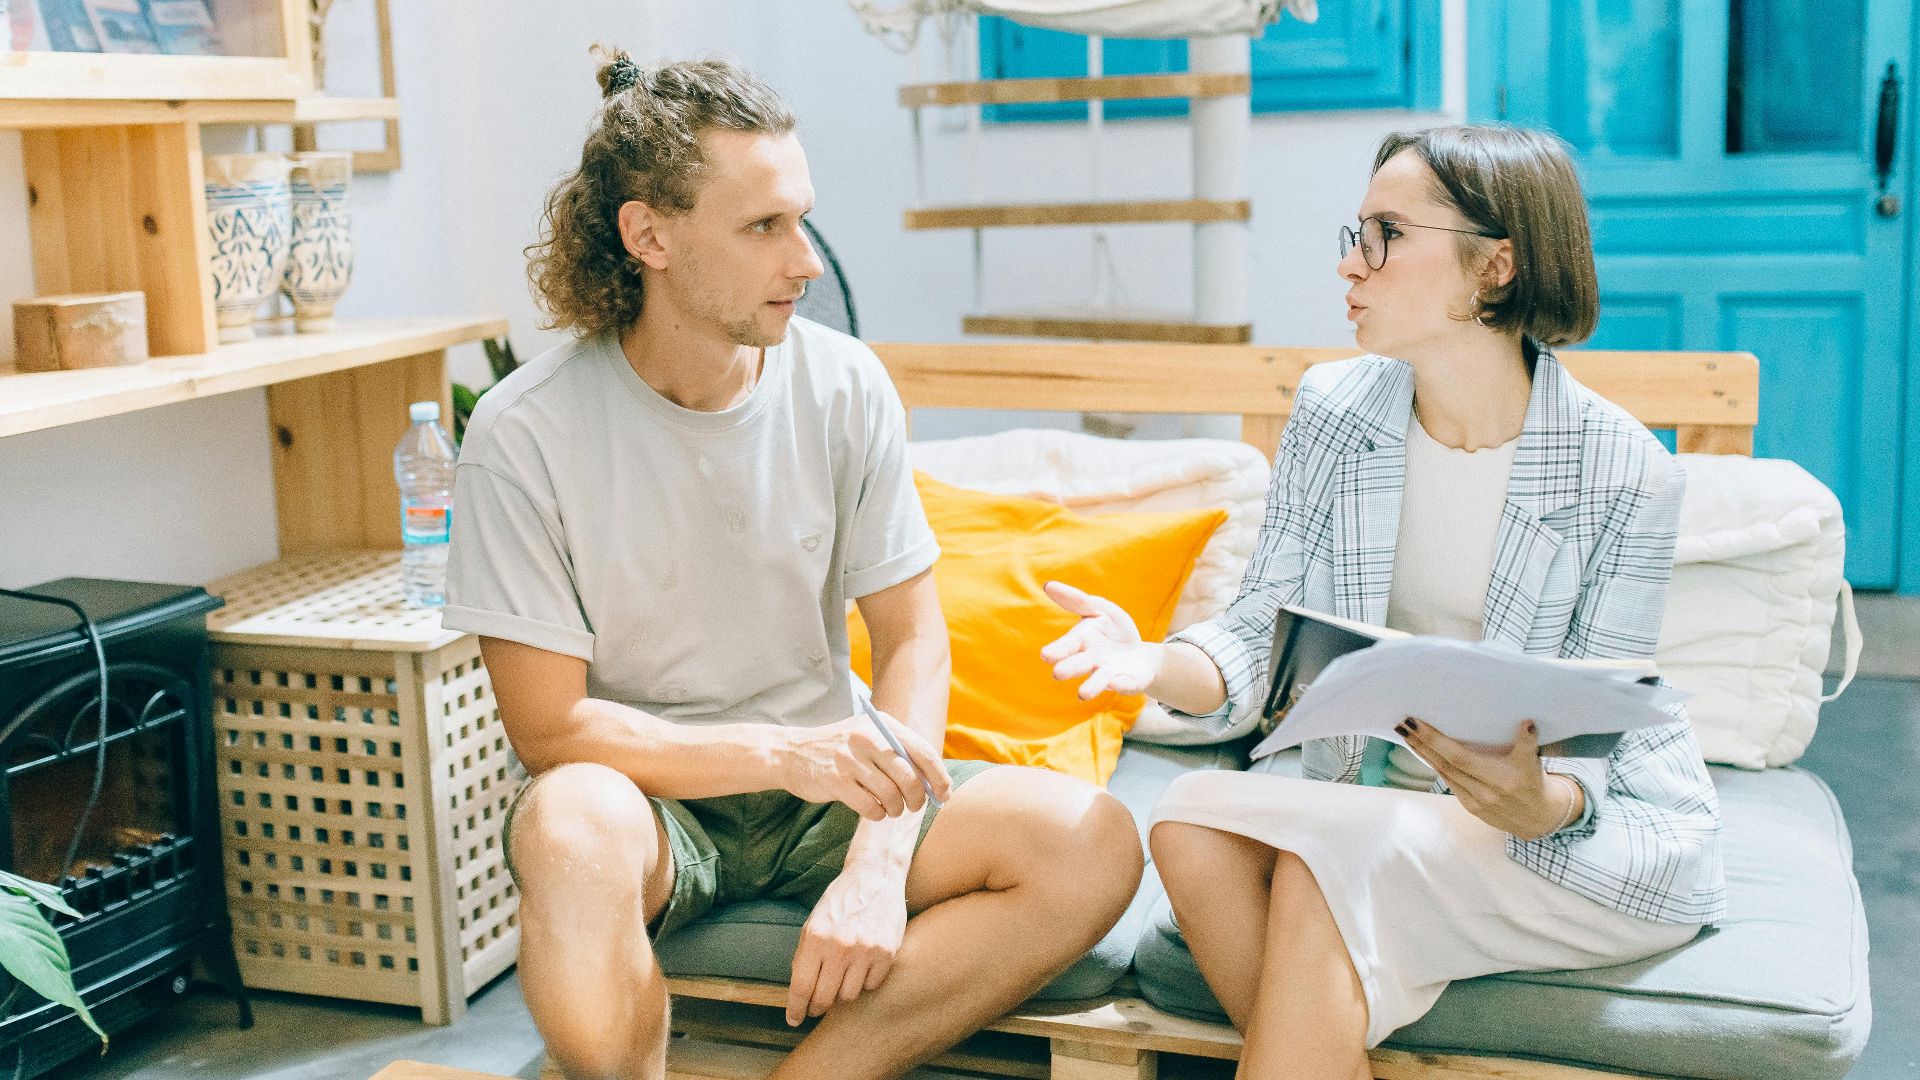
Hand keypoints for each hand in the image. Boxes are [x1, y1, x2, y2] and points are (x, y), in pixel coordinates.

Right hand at [779, 711, 951, 820]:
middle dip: (917, 798)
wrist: (791, 753)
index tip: (944, 794)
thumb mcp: (868, 737)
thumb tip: (934, 782)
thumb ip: (898, 753)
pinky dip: (878, 814)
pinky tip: (875, 811)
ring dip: (896, 809)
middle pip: (909, 776)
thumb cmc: (840, 750)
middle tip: (914, 806)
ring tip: (892, 810)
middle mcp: (867, 738)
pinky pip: (870, 806)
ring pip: (891, 794)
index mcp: (881, 724)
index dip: (938, 776)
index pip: (922, 751)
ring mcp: (850, 759)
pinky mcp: (836, 781)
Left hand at [785, 864, 907, 1024]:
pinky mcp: (887, 952)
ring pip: (849, 995)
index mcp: (816, 937)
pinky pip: (872, 985)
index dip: (796, 1008)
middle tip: (817, 1006)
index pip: (802, 986)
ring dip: (843, 991)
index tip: (794, 1019)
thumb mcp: (812, 923)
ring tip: (843, 975)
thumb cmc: (840, 902)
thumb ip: (804, 957)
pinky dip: (865, 981)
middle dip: (817, 1007)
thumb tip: (799, 994)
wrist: (875, 877)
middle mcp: (840, 946)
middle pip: (824, 998)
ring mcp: (865, 950)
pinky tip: (863, 965)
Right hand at [1040, 581, 1160, 699]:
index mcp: (1082, 641)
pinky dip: (1121, 685)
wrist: (1140, 653)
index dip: (1057, 650)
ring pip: (1098, 680)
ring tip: (1082, 694)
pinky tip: (1115, 682)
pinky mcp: (1129, 682)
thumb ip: (1076, 600)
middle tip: (1058, 673)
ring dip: (1091, 686)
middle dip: (1069, 668)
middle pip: (1079, 664)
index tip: (1045, 655)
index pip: (1067, 645)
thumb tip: (1047, 585)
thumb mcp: (1099, 609)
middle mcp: (1092, 660)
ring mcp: (1110, 673)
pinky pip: (1125, 684)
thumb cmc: (1114, 630)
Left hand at [1393, 718, 1573, 840]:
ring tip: (1407, 735)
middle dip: (1421, 743)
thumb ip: (1528, 742)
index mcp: (1501, 779)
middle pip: (1446, 764)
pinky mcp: (1472, 809)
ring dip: (1423, 753)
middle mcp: (1486, 792)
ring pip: (1444, 774)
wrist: (1539, 818)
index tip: (1417, 723)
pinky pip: (1450, 783)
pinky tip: (1424, 752)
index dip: (1435, 741)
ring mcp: (1477, 803)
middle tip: (1403, 724)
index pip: (1459, 757)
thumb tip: (1526, 722)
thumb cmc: (1534, 782)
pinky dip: (1436, 766)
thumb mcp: (1534, 762)